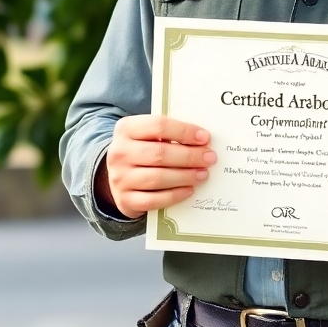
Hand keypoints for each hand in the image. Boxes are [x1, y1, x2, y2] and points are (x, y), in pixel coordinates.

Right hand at [96, 114, 215, 217]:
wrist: (118, 174)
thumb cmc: (142, 149)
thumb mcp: (148, 134)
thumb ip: (169, 133)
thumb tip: (201, 140)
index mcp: (126, 128)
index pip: (159, 126)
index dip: (184, 131)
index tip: (205, 137)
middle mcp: (119, 152)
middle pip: (160, 154)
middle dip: (189, 156)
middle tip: (209, 158)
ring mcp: (119, 178)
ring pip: (158, 178)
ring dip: (185, 176)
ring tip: (203, 174)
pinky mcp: (125, 200)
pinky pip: (153, 200)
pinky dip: (174, 195)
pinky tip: (189, 190)